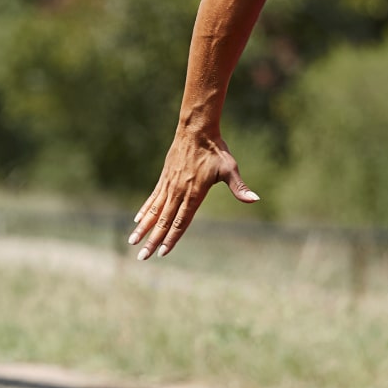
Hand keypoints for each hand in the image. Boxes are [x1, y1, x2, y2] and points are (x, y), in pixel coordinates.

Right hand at [128, 130, 258, 258]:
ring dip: (144, 228)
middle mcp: (178, 192)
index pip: (181, 221)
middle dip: (153, 241)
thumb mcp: (230, 168)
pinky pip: (153, 198)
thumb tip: (255, 199)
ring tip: (132, 242)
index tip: (163, 253)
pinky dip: (145, 210)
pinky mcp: (164, 178)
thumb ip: (239, 187)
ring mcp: (169, 185)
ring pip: (154, 211)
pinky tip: (137, 221)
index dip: (172, 238)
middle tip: (142, 257)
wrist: (196, 130)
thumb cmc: (215, 150)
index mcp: (194, 193)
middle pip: (164, 221)